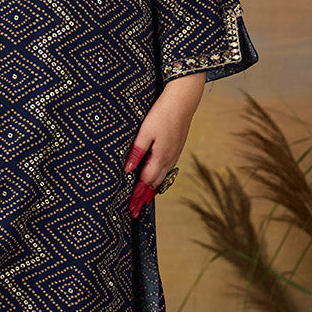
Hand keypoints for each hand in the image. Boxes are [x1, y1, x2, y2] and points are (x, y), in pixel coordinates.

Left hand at [124, 73, 205, 218]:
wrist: (183, 100)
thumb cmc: (162, 113)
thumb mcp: (145, 132)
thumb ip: (137, 152)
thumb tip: (128, 171)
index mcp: (160, 157)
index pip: (145, 183)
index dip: (137, 197)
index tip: (130, 210)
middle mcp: (169, 159)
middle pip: (154, 184)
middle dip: (143, 198)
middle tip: (134, 211)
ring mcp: (174, 154)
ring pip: (161, 177)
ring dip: (151, 190)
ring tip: (142, 200)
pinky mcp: (175, 148)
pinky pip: (166, 169)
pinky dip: (158, 178)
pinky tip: (154, 179)